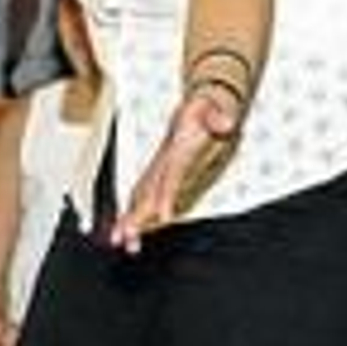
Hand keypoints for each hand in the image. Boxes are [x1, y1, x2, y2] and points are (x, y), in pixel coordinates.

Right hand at [114, 85, 242, 253]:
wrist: (199, 104)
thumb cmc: (206, 109)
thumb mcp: (217, 107)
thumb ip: (219, 115)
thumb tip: (225, 122)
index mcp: (178, 146)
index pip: (171, 174)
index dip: (165, 195)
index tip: (161, 216)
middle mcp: (164, 160)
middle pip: (147, 190)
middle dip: (135, 214)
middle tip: (125, 237)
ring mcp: (161, 168)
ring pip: (141, 195)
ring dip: (130, 218)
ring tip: (121, 241)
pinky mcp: (162, 175)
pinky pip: (145, 196)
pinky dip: (135, 213)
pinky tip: (131, 232)